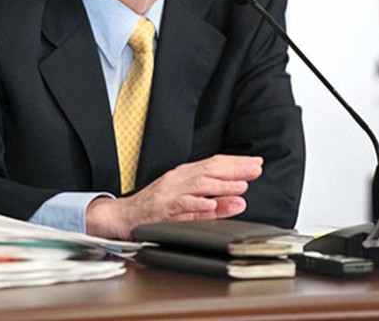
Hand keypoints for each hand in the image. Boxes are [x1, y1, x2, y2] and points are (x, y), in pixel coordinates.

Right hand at [85, 154, 262, 239]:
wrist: (123, 216)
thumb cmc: (155, 208)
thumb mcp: (187, 202)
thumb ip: (213, 202)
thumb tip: (239, 201)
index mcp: (184, 174)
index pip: (214, 163)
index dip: (236, 162)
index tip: (256, 162)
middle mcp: (177, 179)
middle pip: (210, 169)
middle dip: (234, 169)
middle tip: (256, 168)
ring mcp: (169, 193)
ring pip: (198, 185)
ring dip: (221, 185)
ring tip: (240, 186)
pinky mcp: (160, 209)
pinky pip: (180, 206)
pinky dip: (196, 205)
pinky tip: (211, 205)